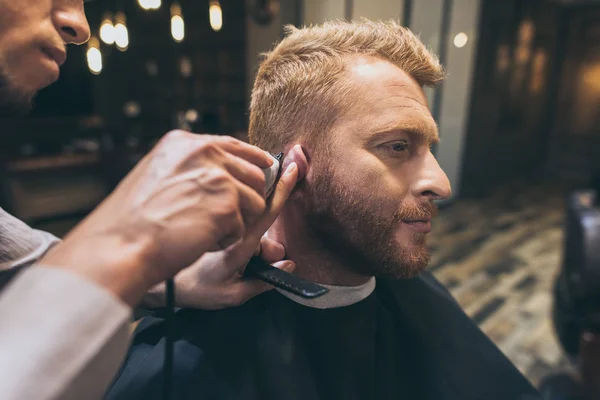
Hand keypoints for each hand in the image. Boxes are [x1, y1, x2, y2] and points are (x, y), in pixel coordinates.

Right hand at [41, 131, 273, 305]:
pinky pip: (243, 228)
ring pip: (255, 203)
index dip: (254, 159)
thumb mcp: (157, 175)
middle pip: (254, 175)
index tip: (268, 167)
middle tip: (223, 219)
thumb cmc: (133, 221)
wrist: (122, 245)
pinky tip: (199, 241)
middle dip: (247, 200)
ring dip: (236, 223)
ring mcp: (218, 177)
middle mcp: (204, 153)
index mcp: (185, 142)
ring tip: (204, 231)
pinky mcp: (227, 205)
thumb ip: (189, 167)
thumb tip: (223, 168)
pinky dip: (225, 240)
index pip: (234, 145)